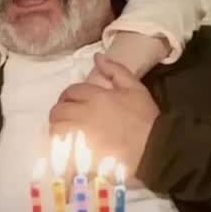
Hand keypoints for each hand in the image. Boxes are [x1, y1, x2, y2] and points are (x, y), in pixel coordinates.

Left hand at [50, 53, 159, 175]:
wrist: (155, 150)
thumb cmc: (146, 119)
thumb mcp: (135, 88)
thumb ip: (115, 70)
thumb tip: (97, 57)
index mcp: (96, 96)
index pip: (71, 91)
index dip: (70, 96)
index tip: (75, 103)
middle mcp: (84, 113)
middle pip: (58, 110)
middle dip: (61, 112)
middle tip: (69, 118)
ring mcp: (80, 135)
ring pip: (55, 128)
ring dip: (58, 128)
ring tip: (66, 133)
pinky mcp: (80, 154)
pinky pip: (60, 148)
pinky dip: (60, 146)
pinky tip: (68, 148)